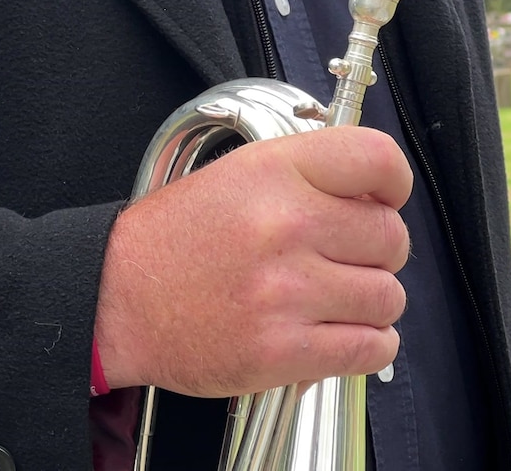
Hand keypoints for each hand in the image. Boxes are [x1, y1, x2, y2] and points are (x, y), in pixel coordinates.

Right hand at [94, 126, 412, 397]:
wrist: (117, 301)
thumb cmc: (178, 240)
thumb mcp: (240, 176)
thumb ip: (310, 175)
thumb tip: (380, 195)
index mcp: (276, 172)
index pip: (378, 159)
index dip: (393, 183)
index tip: (383, 200)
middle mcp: (286, 225)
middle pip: (392, 237)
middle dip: (378, 251)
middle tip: (344, 259)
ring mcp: (286, 291)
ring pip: (388, 296)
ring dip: (370, 302)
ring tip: (333, 300)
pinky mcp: (282, 351)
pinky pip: (372, 348)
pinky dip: (368, 345)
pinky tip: (340, 333)